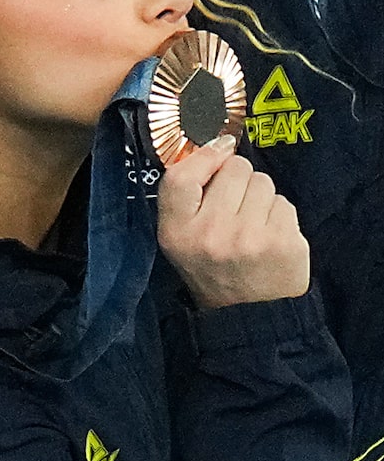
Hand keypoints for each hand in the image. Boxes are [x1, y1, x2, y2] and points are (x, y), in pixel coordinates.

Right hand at [159, 139, 309, 307]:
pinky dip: (279, 215)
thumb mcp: (180, 239)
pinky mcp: (283, 241)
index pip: (180, 176)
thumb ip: (187, 197)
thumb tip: (217, 146)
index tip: (218, 150)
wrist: (249, 314)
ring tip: (252, 223)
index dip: (203, 156)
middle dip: (238, 179)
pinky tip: (270, 235)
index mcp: (176, 233)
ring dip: (261, 197)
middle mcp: (210, 233)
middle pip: (233, 169)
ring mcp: (249, 237)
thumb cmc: (213, 268)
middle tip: (235, 205)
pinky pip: (284, 203)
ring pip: (263, 183)